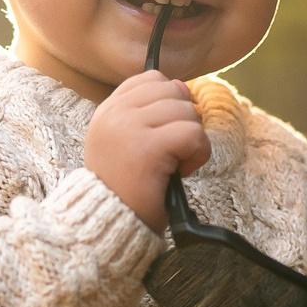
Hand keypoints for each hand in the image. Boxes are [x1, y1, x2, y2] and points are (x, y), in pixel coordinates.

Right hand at [85, 71, 208, 232]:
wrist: (109, 227)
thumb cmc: (126, 191)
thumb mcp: (129, 143)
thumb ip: (150, 114)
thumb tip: (184, 88)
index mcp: (108, 111)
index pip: (150, 79)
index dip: (169, 102)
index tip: (163, 133)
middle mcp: (114, 115)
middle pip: (173, 91)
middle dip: (183, 121)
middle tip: (171, 153)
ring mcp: (128, 128)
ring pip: (187, 111)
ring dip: (192, 141)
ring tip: (173, 165)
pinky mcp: (147, 148)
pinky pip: (193, 134)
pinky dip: (198, 155)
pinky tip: (181, 172)